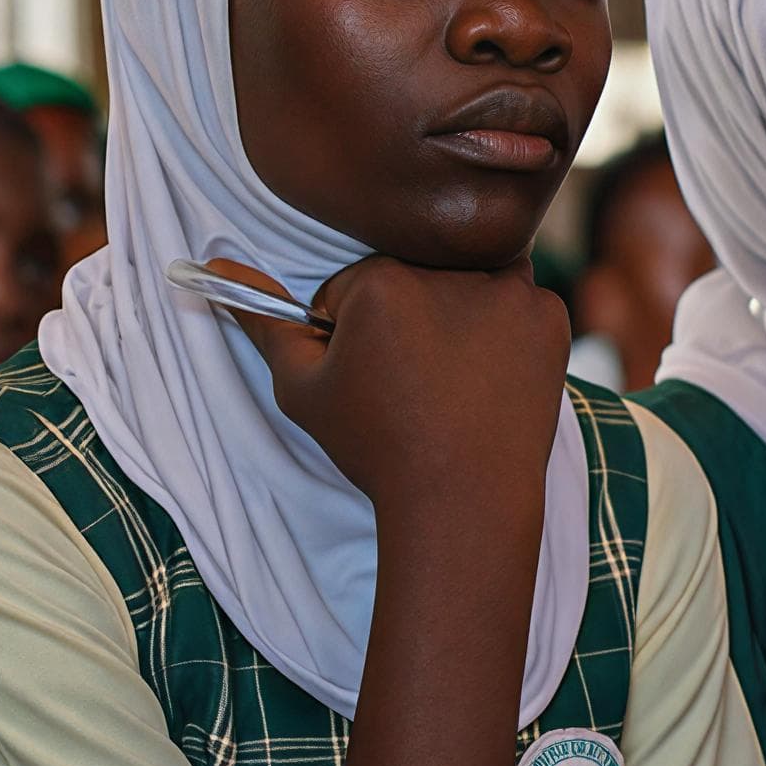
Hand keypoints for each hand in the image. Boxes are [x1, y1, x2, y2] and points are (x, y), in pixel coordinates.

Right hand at [211, 253, 567, 511]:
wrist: (464, 502)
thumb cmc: (376, 447)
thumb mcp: (301, 389)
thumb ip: (262, 322)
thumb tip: (216, 263)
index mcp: (382, 279)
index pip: (351, 288)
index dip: (350, 338)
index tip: (370, 382)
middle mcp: (449, 269)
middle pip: (411, 279)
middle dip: (404, 320)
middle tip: (409, 387)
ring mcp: (509, 290)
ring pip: (462, 285)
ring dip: (453, 316)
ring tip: (448, 381)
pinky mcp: (549, 317)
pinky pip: (513, 307)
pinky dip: (500, 336)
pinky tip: (487, 381)